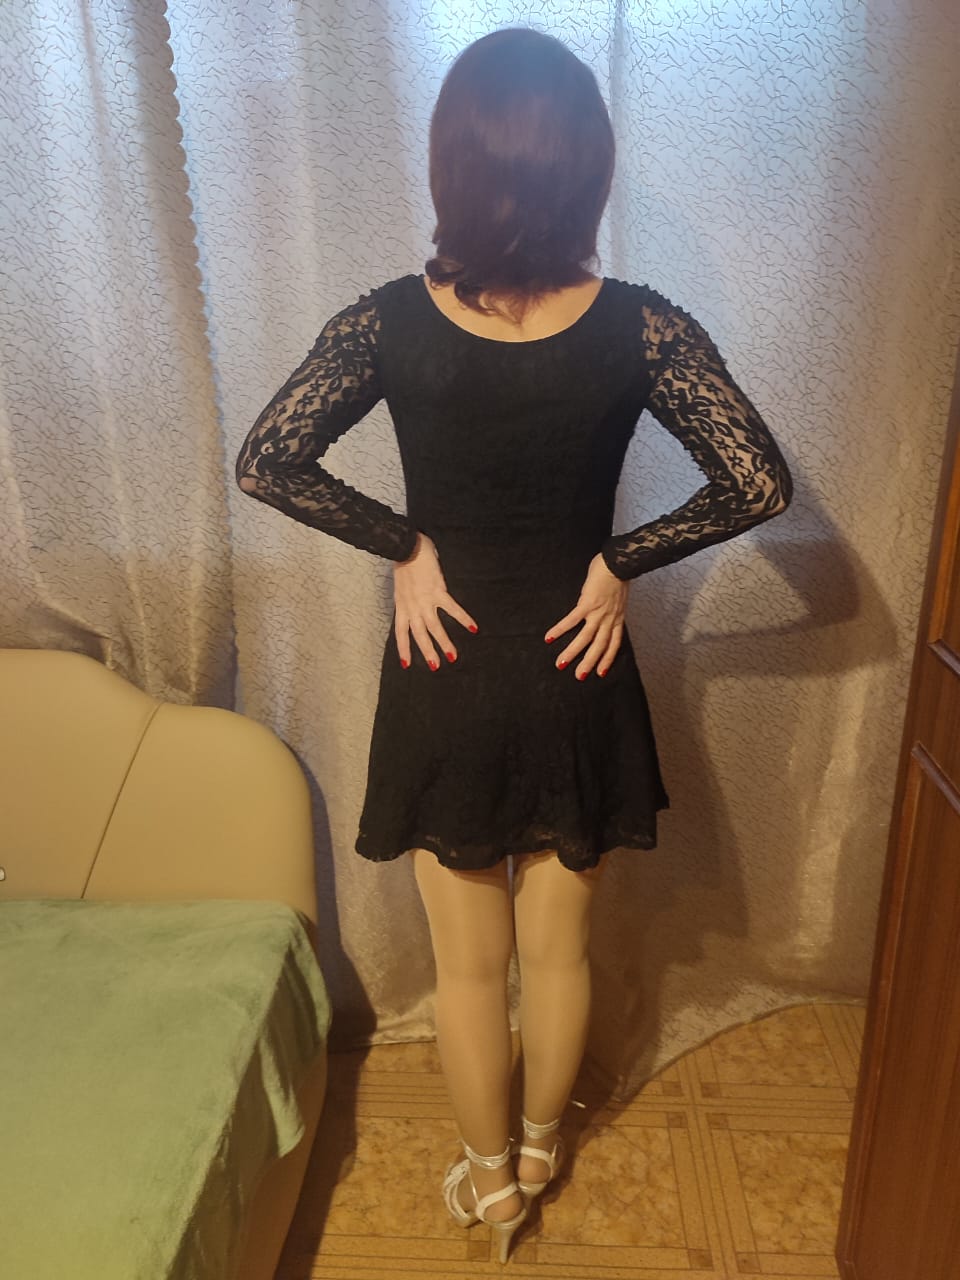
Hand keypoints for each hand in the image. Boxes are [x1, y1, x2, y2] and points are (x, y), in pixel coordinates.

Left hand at [393, 532, 478, 669]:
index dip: (403, 649)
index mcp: (402, 605)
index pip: (400, 633)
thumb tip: (418, 599)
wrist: (406, 547)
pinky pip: (452, 609)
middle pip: (419, 635)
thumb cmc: (404, 561)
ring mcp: (425, 600)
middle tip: (435, 667)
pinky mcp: (437, 591)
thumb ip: (408, 596)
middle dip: (427, 652)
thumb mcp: (401, 585)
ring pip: (434, 627)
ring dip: (444, 643)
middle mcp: (412, 607)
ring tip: (453, 656)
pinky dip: (463, 618)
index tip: (406, 664)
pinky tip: (473, 627)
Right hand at [544, 553, 627, 678]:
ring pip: (585, 638)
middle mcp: (609, 619)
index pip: (614, 644)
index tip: (600, 673)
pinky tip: (550, 637)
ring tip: (560, 664)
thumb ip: (611, 608)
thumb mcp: (618, 598)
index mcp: (617, 619)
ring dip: (572, 652)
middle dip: (589, 663)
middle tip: (578, 677)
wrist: (619, 564)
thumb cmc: (618, 576)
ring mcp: (598, 613)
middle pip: (599, 646)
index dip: (607, 659)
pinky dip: (561, 629)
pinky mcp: (587, 604)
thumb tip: (601, 611)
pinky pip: (572, 620)